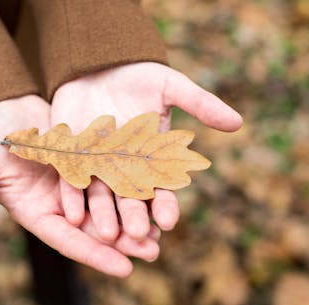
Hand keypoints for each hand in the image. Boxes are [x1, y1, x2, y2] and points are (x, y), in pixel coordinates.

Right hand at [0, 95, 158, 276]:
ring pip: (107, 207)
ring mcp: (73, 185)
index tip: (125, 269)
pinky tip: (153, 193)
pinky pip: (110, 179)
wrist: (0, 106)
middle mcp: (58, 204)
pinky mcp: (84, 164)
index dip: (95, 255)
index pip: (68, 240)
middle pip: (94, 228)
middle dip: (123, 242)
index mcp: (35, 212)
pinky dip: (129, 188)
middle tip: (153, 253)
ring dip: (132, 218)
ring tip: (161, 231)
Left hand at [50, 62, 242, 242]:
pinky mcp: (72, 157)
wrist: (98, 64)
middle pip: (131, 198)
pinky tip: (71, 213)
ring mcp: (97, 165)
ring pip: (101, 196)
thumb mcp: (170, 86)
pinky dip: (71, 196)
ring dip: (103, 215)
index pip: (162, 187)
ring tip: (106, 234)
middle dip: (134, 217)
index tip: (169, 221)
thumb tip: (237, 122)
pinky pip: (71, 179)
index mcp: (152, 158)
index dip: (165, 204)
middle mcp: (125, 168)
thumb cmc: (137, 76)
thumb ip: (200, 105)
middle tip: (138, 236)